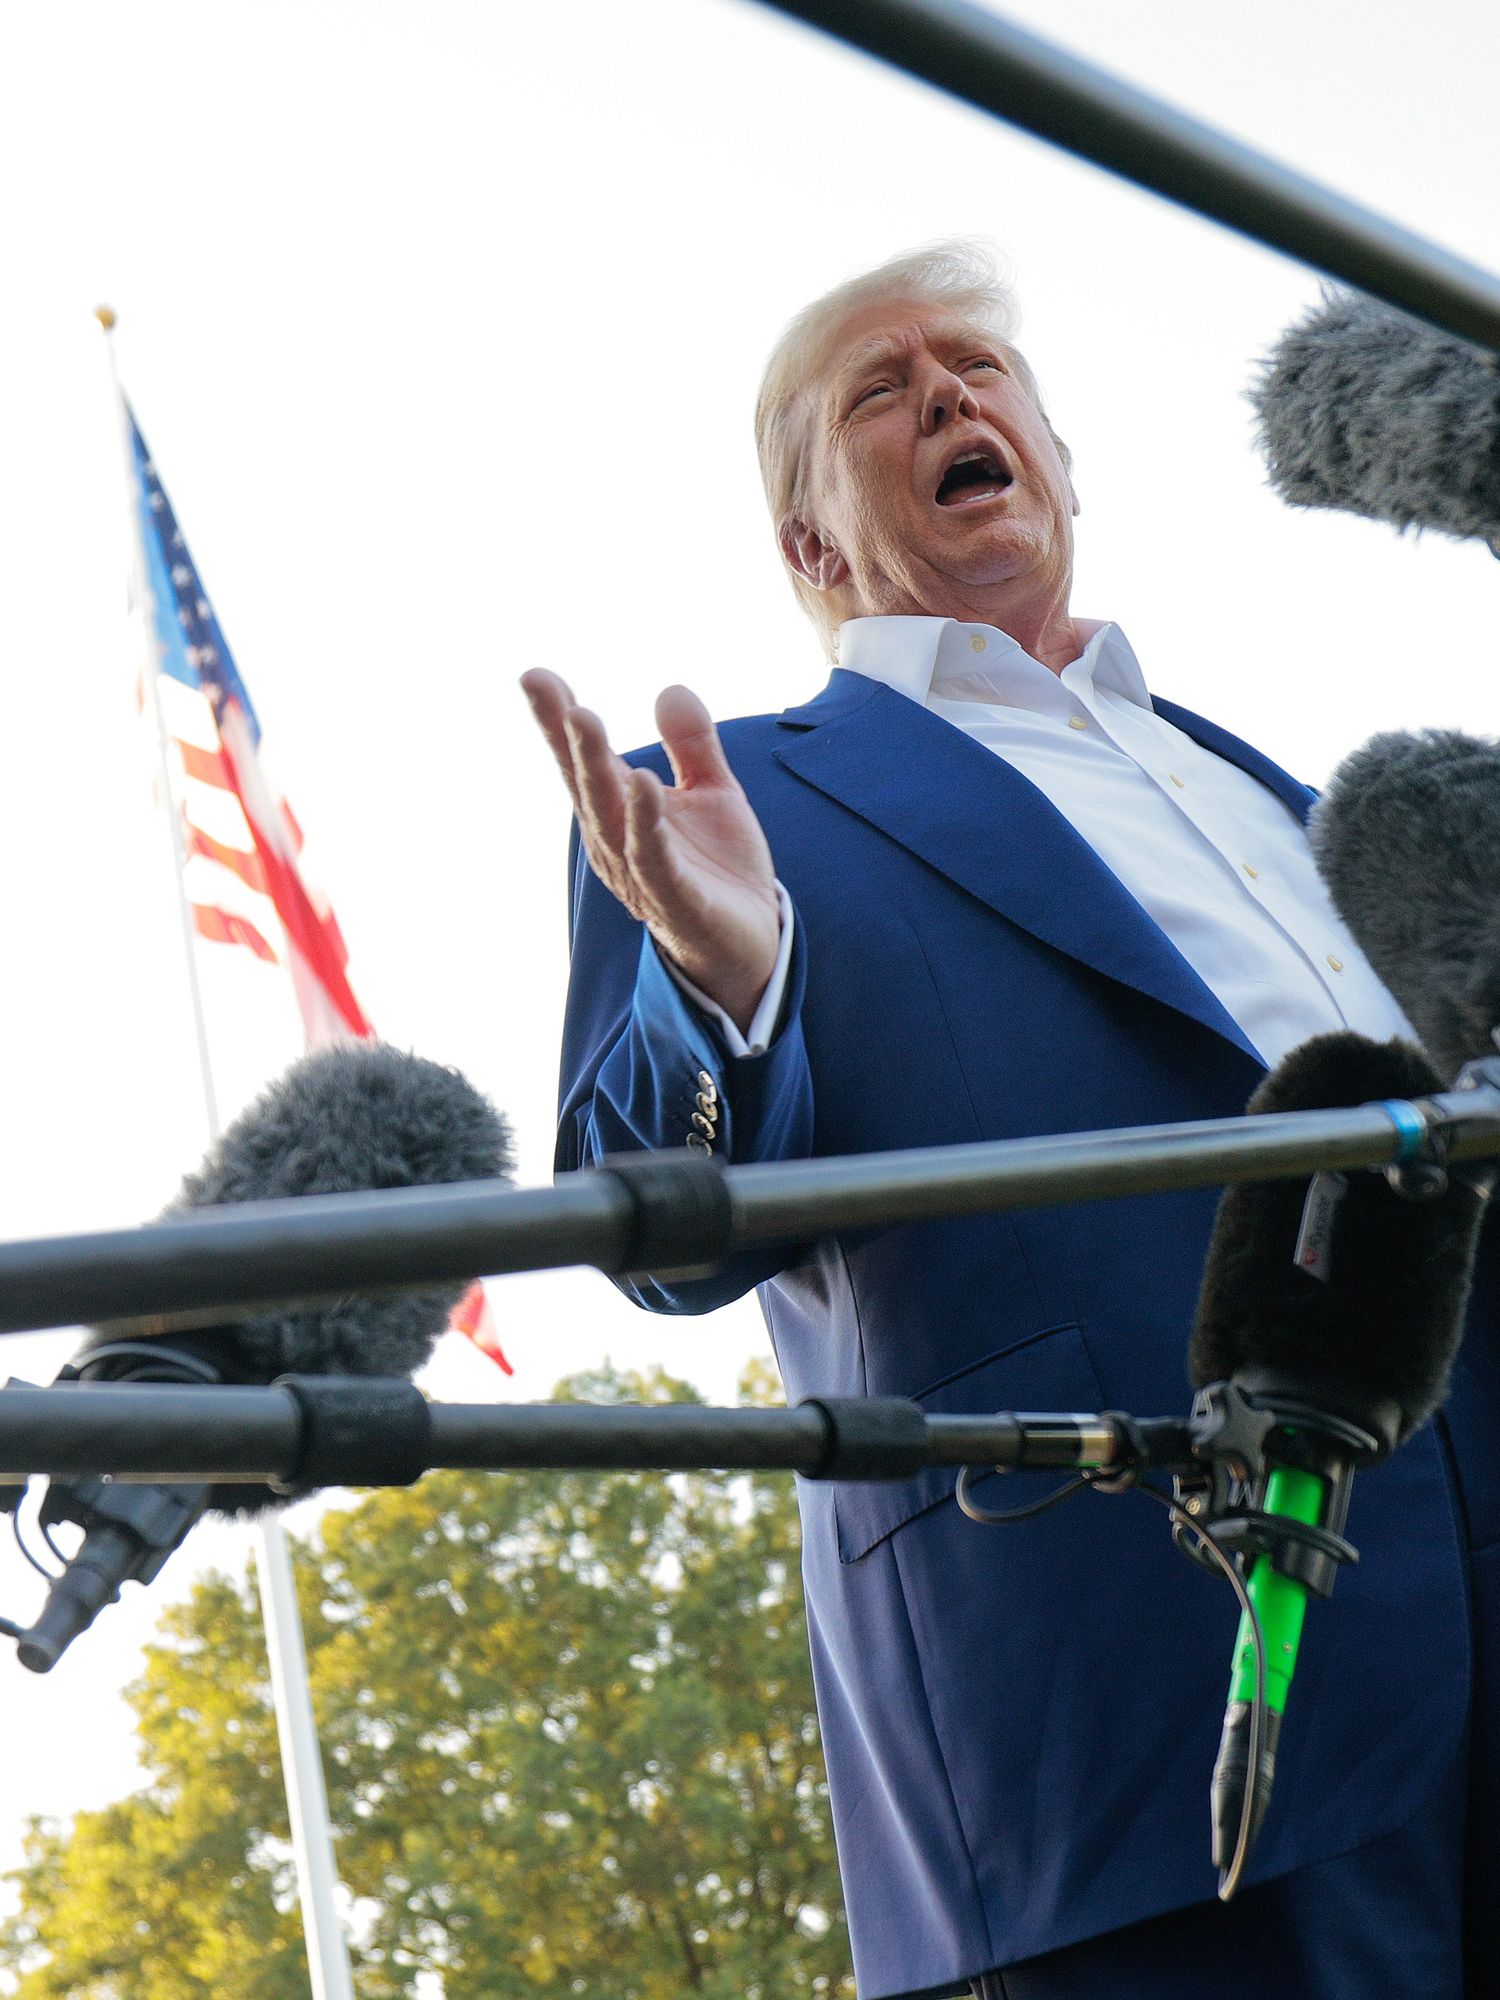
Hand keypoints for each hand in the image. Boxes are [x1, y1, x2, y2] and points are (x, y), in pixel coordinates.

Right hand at [521, 671, 780, 1036]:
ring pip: (611, 815)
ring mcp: (641, 871)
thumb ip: (692, 745)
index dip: (557, 720)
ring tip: (584, 718)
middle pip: (588, 781)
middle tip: (549, 690)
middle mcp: (617, 839)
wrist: (747, 941)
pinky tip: (644, 784)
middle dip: (568, 736)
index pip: (584, 760)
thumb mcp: (712, 793)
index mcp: (621, 809)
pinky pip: (654, 857)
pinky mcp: (675, 899)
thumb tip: (670, 689)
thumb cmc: (716, 868)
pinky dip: (646, 822)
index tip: (534, 675)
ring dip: (596, 767)